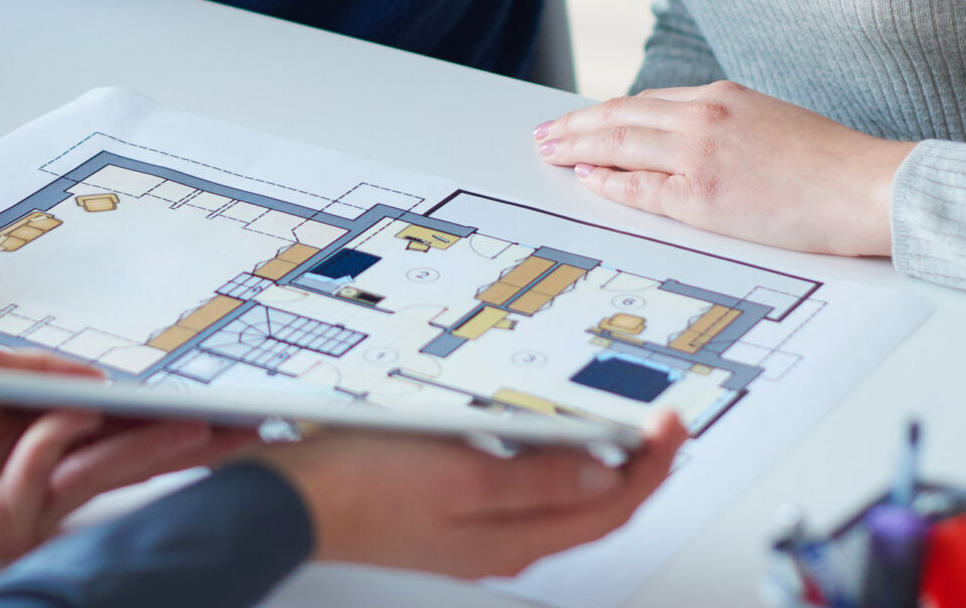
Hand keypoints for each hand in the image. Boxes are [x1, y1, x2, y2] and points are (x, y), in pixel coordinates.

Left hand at [0, 342, 246, 557]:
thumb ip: (41, 373)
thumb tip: (101, 384)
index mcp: (44, 432)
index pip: (119, 429)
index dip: (164, 417)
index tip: (212, 408)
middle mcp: (45, 471)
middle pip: (128, 457)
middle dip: (183, 441)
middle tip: (235, 428)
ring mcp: (29, 502)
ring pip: (103, 472)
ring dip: (152, 448)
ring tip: (198, 428)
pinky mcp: (4, 522)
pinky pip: (46, 472)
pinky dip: (51, 437)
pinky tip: (56, 416)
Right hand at [253, 410, 685, 577]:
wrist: (290, 503)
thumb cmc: (363, 490)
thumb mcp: (460, 474)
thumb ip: (535, 478)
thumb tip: (600, 472)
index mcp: (509, 538)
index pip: (607, 508)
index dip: (651, 466)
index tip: (675, 424)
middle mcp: (498, 542)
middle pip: (590, 509)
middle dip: (635, 467)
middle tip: (664, 425)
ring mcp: (471, 529)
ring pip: (556, 499)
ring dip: (593, 460)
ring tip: (619, 425)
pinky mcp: (443, 508)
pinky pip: (518, 489)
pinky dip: (545, 460)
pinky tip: (537, 435)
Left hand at [533, 83, 911, 256]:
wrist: (868, 187)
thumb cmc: (832, 166)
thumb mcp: (773, 124)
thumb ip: (728, 126)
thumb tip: (687, 142)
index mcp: (723, 97)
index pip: (648, 103)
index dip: (608, 112)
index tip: (583, 120)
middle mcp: (705, 116)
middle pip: (621, 116)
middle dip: (577, 125)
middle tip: (545, 134)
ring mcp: (701, 154)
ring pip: (621, 143)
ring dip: (579, 146)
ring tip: (551, 151)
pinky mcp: (704, 196)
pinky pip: (640, 188)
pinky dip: (608, 181)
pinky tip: (588, 178)